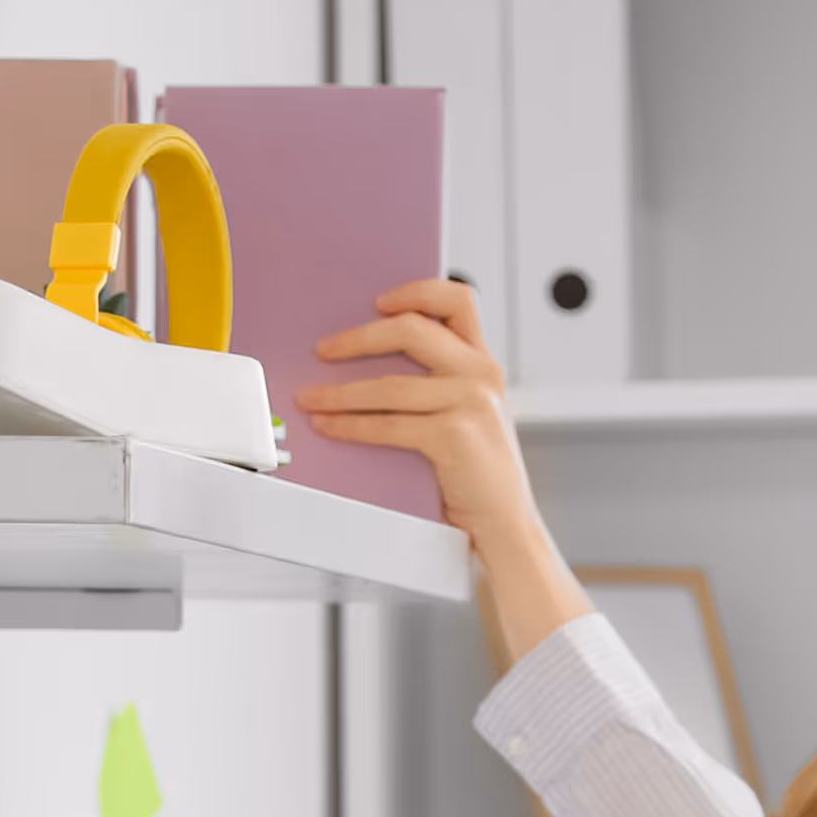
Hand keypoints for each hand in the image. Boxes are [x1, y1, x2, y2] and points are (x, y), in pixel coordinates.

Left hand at [295, 283, 584, 653]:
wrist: (506, 526)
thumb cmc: (478, 476)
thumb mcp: (470, 416)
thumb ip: (439, 385)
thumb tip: (370, 363)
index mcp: (484, 364)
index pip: (458, 300)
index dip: (416, 291)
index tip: (379, 301)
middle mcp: (481, 375)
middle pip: (412, 328)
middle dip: (358, 337)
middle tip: (323, 350)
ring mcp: (470, 403)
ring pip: (389, 383)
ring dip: (340, 391)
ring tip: (310, 397)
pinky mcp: (454, 435)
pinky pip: (388, 423)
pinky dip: (351, 424)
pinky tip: (328, 426)